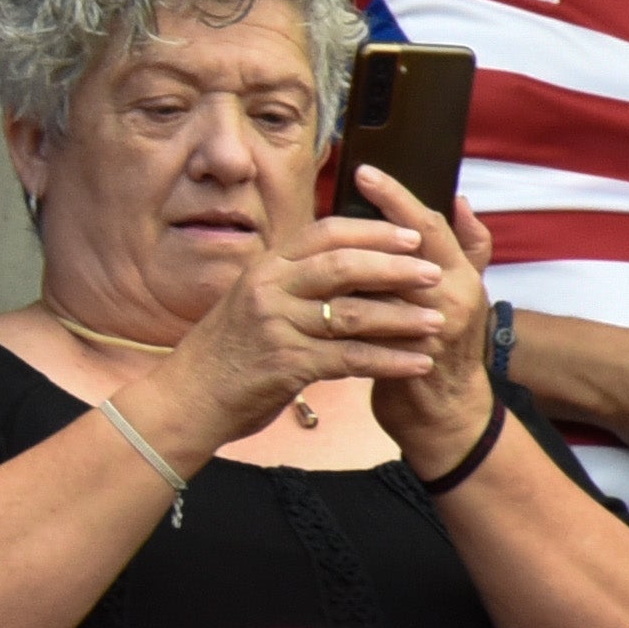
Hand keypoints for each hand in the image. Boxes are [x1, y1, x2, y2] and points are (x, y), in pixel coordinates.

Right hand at [148, 188, 447, 448]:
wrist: (190, 396)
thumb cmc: (230, 349)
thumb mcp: (254, 300)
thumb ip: (294, 280)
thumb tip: (349, 261)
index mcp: (266, 266)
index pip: (325, 233)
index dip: (373, 231)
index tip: (413, 234)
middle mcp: (269, 288)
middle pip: (342, 266)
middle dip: (395, 268)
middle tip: (434, 273)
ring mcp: (276, 326)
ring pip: (352, 314)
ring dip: (401, 318)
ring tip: (438, 321)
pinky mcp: (286, 364)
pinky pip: (350, 359)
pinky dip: (389, 361)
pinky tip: (417, 363)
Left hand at [333, 170, 501, 468]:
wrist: (440, 414)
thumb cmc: (439, 343)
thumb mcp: (455, 292)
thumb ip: (461, 248)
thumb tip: (461, 201)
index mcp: (461, 278)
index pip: (429, 226)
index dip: (397, 197)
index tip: (365, 170)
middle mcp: (452, 298)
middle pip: (409, 244)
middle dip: (374, 215)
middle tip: (340, 187)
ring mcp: (431, 329)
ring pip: (385, 281)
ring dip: (353, 256)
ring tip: (319, 230)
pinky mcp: (406, 358)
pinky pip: (369, 322)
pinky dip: (344, 302)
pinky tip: (317, 285)